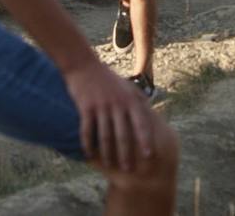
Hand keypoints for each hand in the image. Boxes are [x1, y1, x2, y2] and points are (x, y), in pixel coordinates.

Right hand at [62, 58, 160, 172]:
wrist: (84, 65)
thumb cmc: (108, 78)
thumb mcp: (128, 87)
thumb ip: (139, 101)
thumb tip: (151, 115)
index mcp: (130, 99)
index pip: (141, 124)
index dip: (145, 141)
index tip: (149, 156)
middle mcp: (117, 104)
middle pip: (123, 134)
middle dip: (127, 154)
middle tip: (129, 169)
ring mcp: (101, 106)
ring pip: (105, 136)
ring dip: (108, 153)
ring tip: (110, 166)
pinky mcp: (86, 107)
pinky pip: (87, 130)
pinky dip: (88, 144)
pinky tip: (89, 155)